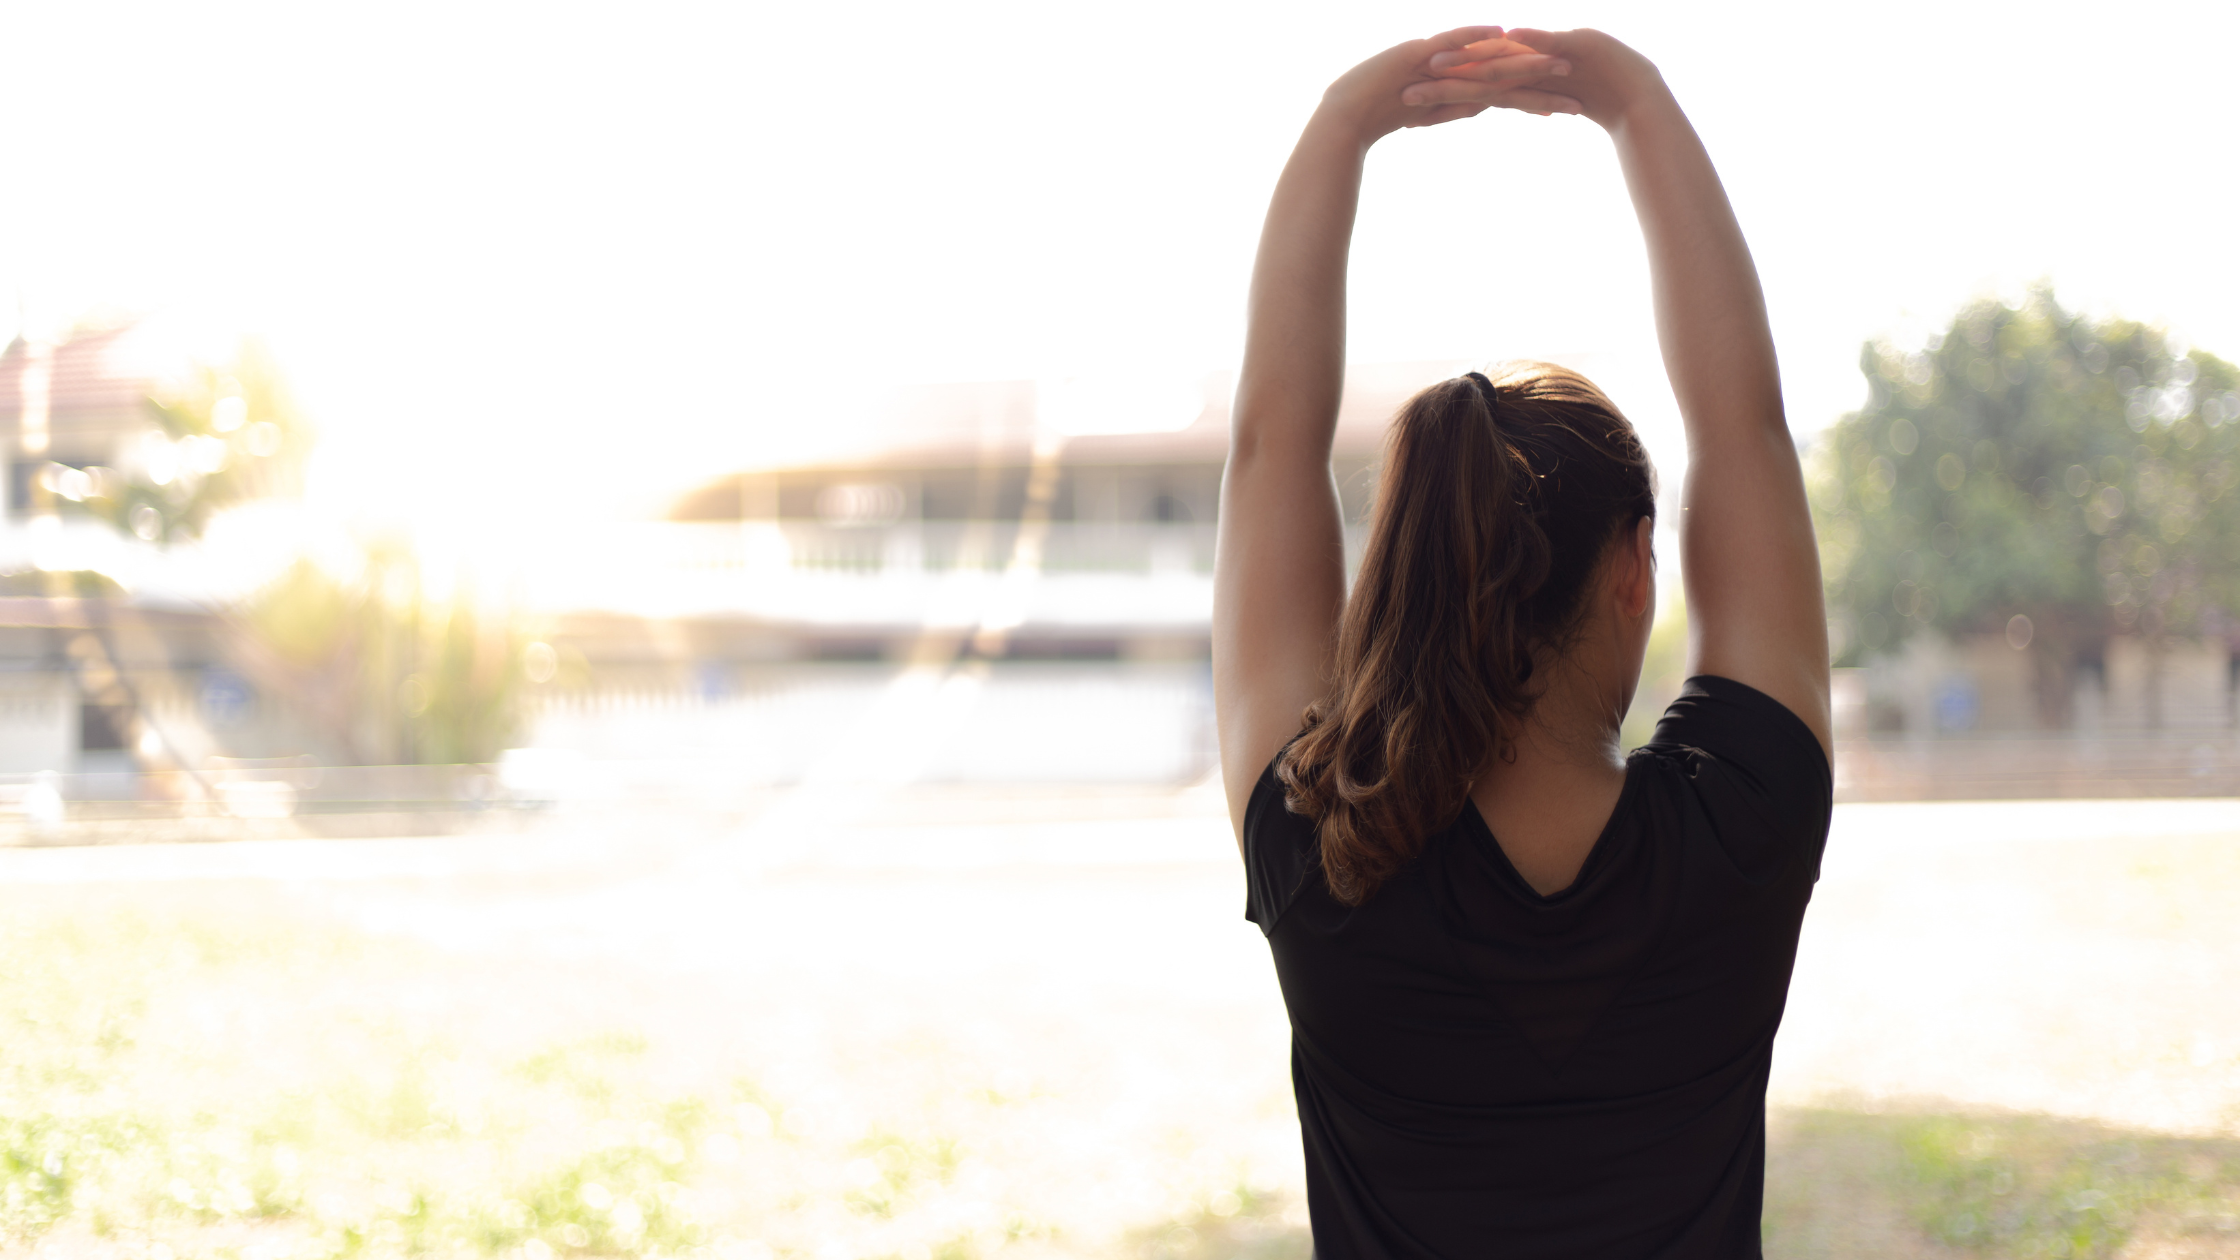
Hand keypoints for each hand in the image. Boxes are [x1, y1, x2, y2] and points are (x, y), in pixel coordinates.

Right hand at [1314, 26, 1578, 146]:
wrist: (1346, 116)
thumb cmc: (1379, 116)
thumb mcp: (1426, 113)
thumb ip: (1454, 105)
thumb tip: (1484, 104)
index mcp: (1456, 80)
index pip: (1501, 89)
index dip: (1534, 95)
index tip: (1566, 103)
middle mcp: (1451, 65)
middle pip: (1501, 70)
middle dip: (1539, 75)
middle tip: (1577, 75)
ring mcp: (1436, 58)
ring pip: (1484, 57)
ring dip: (1519, 56)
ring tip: (1553, 60)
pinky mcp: (1417, 54)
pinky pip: (1450, 42)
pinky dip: (1473, 37)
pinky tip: (1500, 33)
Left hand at [1412, 27, 1663, 129]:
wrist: (1637, 98)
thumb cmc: (1600, 99)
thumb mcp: (1552, 102)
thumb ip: (1526, 97)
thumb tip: (1493, 102)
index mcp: (1523, 76)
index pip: (1478, 84)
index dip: (1447, 92)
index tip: (1411, 103)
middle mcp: (1531, 61)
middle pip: (1482, 68)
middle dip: (1445, 77)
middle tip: (1407, 85)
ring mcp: (1550, 54)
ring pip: (1505, 56)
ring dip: (1473, 56)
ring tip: (1438, 60)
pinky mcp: (1576, 46)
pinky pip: (1550, 44)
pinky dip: (1532, 40)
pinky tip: (1510, 36)